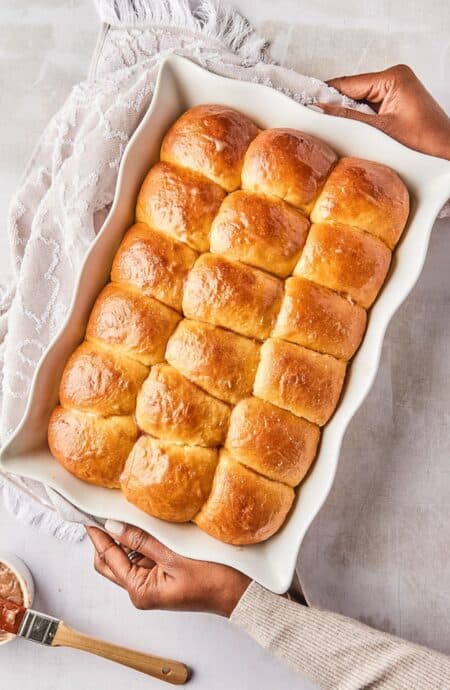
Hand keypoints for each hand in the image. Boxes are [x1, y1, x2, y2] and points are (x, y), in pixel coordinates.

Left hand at [86, 521, 250, 616]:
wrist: (242, 592)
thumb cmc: (215, 580)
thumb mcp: (175, 555)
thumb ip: (143, 540)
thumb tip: (115, 526)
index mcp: (140, 590)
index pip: (107, 558)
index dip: (97, 535)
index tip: (87, 515)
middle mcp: (142, 589)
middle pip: (112, 560)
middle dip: (107, 537)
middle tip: (104, 509)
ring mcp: (153, 581)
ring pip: (128, 554)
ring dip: (127, 536)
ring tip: (128, 510)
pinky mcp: (165, 573)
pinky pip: (146, 553)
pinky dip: (143, 539)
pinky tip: (147, 521)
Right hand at [319, 64, 449, 159]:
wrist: (446, 154)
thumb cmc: (425, 143)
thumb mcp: (379, 131)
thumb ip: (347, 119)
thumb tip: (319, 110)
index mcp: (393, 77)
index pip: (347, 83)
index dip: (324, 95)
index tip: (304, 103)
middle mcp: (394, 79)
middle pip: (351, 92)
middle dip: (334, 108)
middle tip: (313, 122)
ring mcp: (395, 92)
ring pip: (358, 102)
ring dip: (346, 117)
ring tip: (328, 129)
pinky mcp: (395, 105)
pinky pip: (368, 110)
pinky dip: (357, 121)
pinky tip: (347, 132)